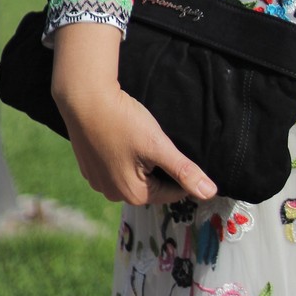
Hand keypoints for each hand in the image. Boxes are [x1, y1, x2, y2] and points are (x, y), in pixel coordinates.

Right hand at [52, 23, 216, 205]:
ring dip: (143, 162)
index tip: (180, 150)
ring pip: (134, 175)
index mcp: (134, 195)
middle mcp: (114, 195)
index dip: (182, 171)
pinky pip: (116, 167)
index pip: (173, 191)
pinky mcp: (89, 168)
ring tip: (141, 137)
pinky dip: (125, 156)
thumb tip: (210, 193)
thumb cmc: (124, 121)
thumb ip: (185, 171)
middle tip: (159, 140)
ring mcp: (98, 183)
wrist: (85, 100)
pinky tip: (124, 138)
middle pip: (152, 185)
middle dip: (161, 166)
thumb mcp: (159, 145)